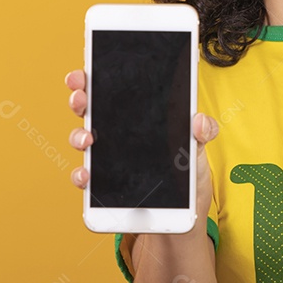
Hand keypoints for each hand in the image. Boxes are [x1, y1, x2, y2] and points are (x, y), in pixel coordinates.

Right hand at [63, 69, 217, 221]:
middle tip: (81, 96)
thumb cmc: (187, 170)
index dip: (95, 77)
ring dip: (79, 135)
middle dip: (80, 97)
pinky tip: (87, 174)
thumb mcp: (199, 147)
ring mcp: (108, 156)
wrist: (185, 211)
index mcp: (139, 114)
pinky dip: (82, 175)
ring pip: (83, 138)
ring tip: (88, 139)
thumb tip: (199, 121)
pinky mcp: (105, 184)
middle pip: (91, 107)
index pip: (113, 88)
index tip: (86, 71)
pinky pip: (87, 176)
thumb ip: (203, 131)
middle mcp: (117, 131)